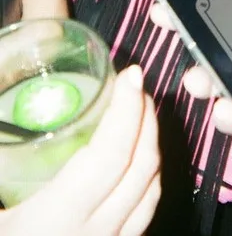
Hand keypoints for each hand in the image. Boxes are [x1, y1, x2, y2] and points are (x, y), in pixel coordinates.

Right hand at [0, 66, 160, 235]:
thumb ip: (1, 160)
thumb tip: (3, 122)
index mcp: (54, 223)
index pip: (110, 156)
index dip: (127, 111)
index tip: (133, 76)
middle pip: (141, 170)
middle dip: (147, 121)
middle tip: (137, 88)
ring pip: (150, 192)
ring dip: (151, 146)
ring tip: (140, 116)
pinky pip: (141, 215)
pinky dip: (146, 179)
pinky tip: (134, 164)